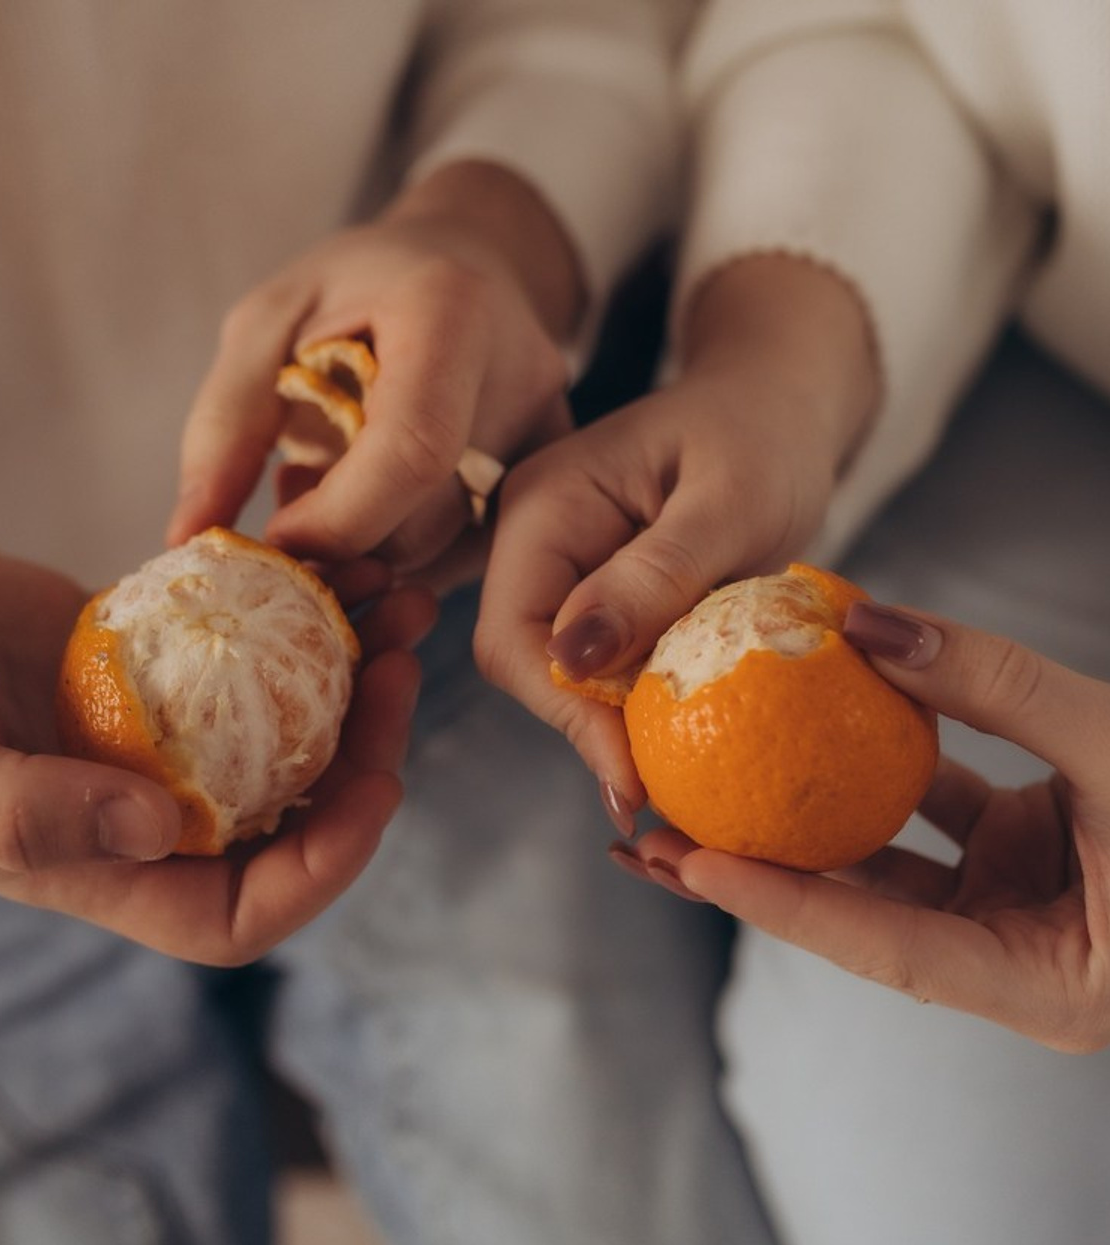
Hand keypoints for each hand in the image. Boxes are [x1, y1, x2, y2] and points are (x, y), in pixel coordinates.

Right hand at [0, 525, 434, 963]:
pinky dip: (292, 612)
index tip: (376, 785)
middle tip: (399, 665)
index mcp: (91, 864)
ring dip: (346, 675)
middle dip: (362, 756)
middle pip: (287, 814)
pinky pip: (242, 646)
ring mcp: (146, 731)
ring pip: (280, 725)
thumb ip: (15, 811)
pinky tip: (326, 559)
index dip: (322, 869)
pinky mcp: (145, 658)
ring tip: (391, 597)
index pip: (236, 912)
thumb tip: (161, 829)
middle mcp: (134, 807)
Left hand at [168, 160, 580, 584]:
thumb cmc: (355, 288)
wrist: (462, 265)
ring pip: (452, 549)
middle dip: (346, 540)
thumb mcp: (266, 325)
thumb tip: (189, 538)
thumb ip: (224, 428)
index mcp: (450, 312)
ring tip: (338, 482)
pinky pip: (472, 550)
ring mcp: (546, 431)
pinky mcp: (550, 475)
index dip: (338, 517)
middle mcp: (519, 376)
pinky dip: (410, 547)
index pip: (410, 450)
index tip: (279, 535)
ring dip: (375, 546)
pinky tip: (381, 499)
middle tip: (295, 503)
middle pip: (429, 517)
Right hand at [475, 255, 876, 819]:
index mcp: (544, 506)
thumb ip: (654, 576)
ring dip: (607, 720)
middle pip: (522, 661)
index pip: (513, 633)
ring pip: (555, 670)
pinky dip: (630, 700)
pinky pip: (592, 659)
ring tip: (670, 777)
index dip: (562, 711)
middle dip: (583, 726)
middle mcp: (531, 538)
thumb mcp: (730, 502)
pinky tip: (674, 739)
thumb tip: (571, 660)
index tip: (635, 774)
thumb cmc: (765, 436)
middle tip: (656, 791)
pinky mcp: (590, 588)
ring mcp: (556, 564)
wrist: (778, 406)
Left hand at [632, 603, 1109, 1052]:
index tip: (688, 860)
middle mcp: (1015, 952)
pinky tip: (808, 722)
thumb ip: (1000, 686)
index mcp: (1045, 981)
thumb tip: (865, 621)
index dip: (780, 904)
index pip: (883, 944)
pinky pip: (931, 806)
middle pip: (854, 911)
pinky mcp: (1022, 849)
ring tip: (694, 786)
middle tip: (646, 837)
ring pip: (880, 858)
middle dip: (751, 873)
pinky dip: (875, 764)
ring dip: (792, 818)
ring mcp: (1014, 900)